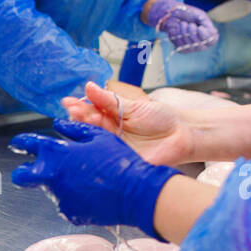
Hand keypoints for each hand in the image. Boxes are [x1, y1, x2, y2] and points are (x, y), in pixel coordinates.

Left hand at [9, 119, 177, 238]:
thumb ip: (74, 130)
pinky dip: (74, 198)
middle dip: (24, 171)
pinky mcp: (68, 212)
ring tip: (86, 180)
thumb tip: (58, 124)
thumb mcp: (99, 136)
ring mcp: (59, 197)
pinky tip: (91, 193)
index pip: (27, 144)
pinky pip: (65, 203)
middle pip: (21, 176)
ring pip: (49, 189)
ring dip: (60, 183)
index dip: (20, 143)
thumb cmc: (119, 161)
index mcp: (57, 152)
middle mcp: (51, 176)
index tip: (17, 144)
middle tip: (33, 169)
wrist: (135, 193)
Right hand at [63, 81, 192, 165]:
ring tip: (86, 120)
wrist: (181, 135)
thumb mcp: (134, 106)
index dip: (79, 108)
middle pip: (88, 127)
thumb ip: (110, 99)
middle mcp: (108, 134)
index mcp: (111, 118)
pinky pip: (105, 161)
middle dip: (80, 118)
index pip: (90, 112)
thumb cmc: (161, 119)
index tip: (69, 102)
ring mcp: (113, 149)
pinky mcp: (120, 163)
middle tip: (75, 111)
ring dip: (88, 132)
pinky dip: (97, 154)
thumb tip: (89, 87)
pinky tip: (91, 146)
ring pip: (94, 142)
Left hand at [146, 0, 218, 51]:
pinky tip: (178, 28)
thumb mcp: (199, 15)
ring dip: (184, 32)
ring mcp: (192, 48)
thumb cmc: (189, 14)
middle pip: (200, 45)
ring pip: (189, 45)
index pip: (213, 40)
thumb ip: (205, 22)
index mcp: (209, 34)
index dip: (206, 36)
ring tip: (183, 24)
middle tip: (190, 24)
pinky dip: (178, 35)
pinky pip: (180, 46)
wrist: (174, 15)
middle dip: (193, 33)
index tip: (200, 27)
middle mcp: (202, 44)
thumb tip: (207, 27)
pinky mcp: (182, 50)